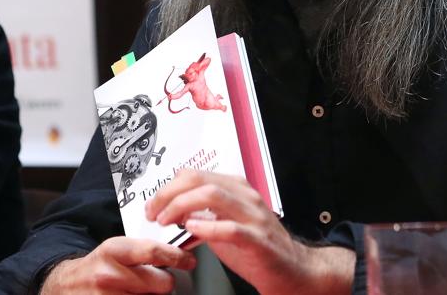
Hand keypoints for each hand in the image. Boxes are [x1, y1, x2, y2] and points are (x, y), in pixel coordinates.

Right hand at [39, 236, 195, 294]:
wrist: (65, 286)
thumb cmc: (96, 268)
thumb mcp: (114, 251)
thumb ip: (142, 252)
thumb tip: (177, 255)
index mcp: (113, 251)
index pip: (154, 251)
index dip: (177, 256)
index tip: (188, 260)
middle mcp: (110, 275)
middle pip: (162, 283)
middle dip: (164, 282)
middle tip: (155, 281)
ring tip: (136, 291)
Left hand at [145, 171, 352, 293]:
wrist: (294, 271)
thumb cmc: (257, 250)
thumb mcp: (222, 227)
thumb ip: (200, 216)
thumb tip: (170, 210)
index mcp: (236, 189)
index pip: (194, 174)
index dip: (167, 187)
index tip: (153, 204)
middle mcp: (245, 197)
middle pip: (200, 180)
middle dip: (169, 194)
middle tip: (154, 213)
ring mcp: (254, 217)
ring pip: (214, 195)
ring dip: (183, 206)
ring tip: (167, 221)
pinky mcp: (259, 240)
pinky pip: (232, 228)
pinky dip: (208, 226)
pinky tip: (193, 230)